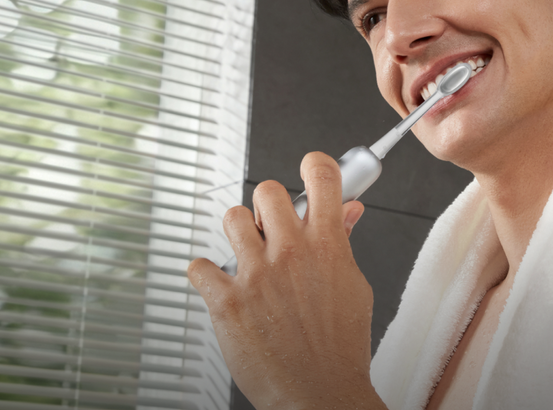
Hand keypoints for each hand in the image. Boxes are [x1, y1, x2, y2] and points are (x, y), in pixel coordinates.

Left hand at [187, 152, 384, 409]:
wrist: (318, 393)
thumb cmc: (338, 347)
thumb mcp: (354, 287)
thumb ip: (344, 244)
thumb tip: (347, 211)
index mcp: (328, 246)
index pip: (323, 176)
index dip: (315, 166)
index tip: (311, 171)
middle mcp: (291, 253)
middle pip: (269, 190)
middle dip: (270, 206)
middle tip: (274, 228)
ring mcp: (258, 275)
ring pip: (232, 218)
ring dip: (238, 234)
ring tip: (247, 257)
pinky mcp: (227, 301)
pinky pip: (198, 266)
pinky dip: (205, 275)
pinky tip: (220, 287)